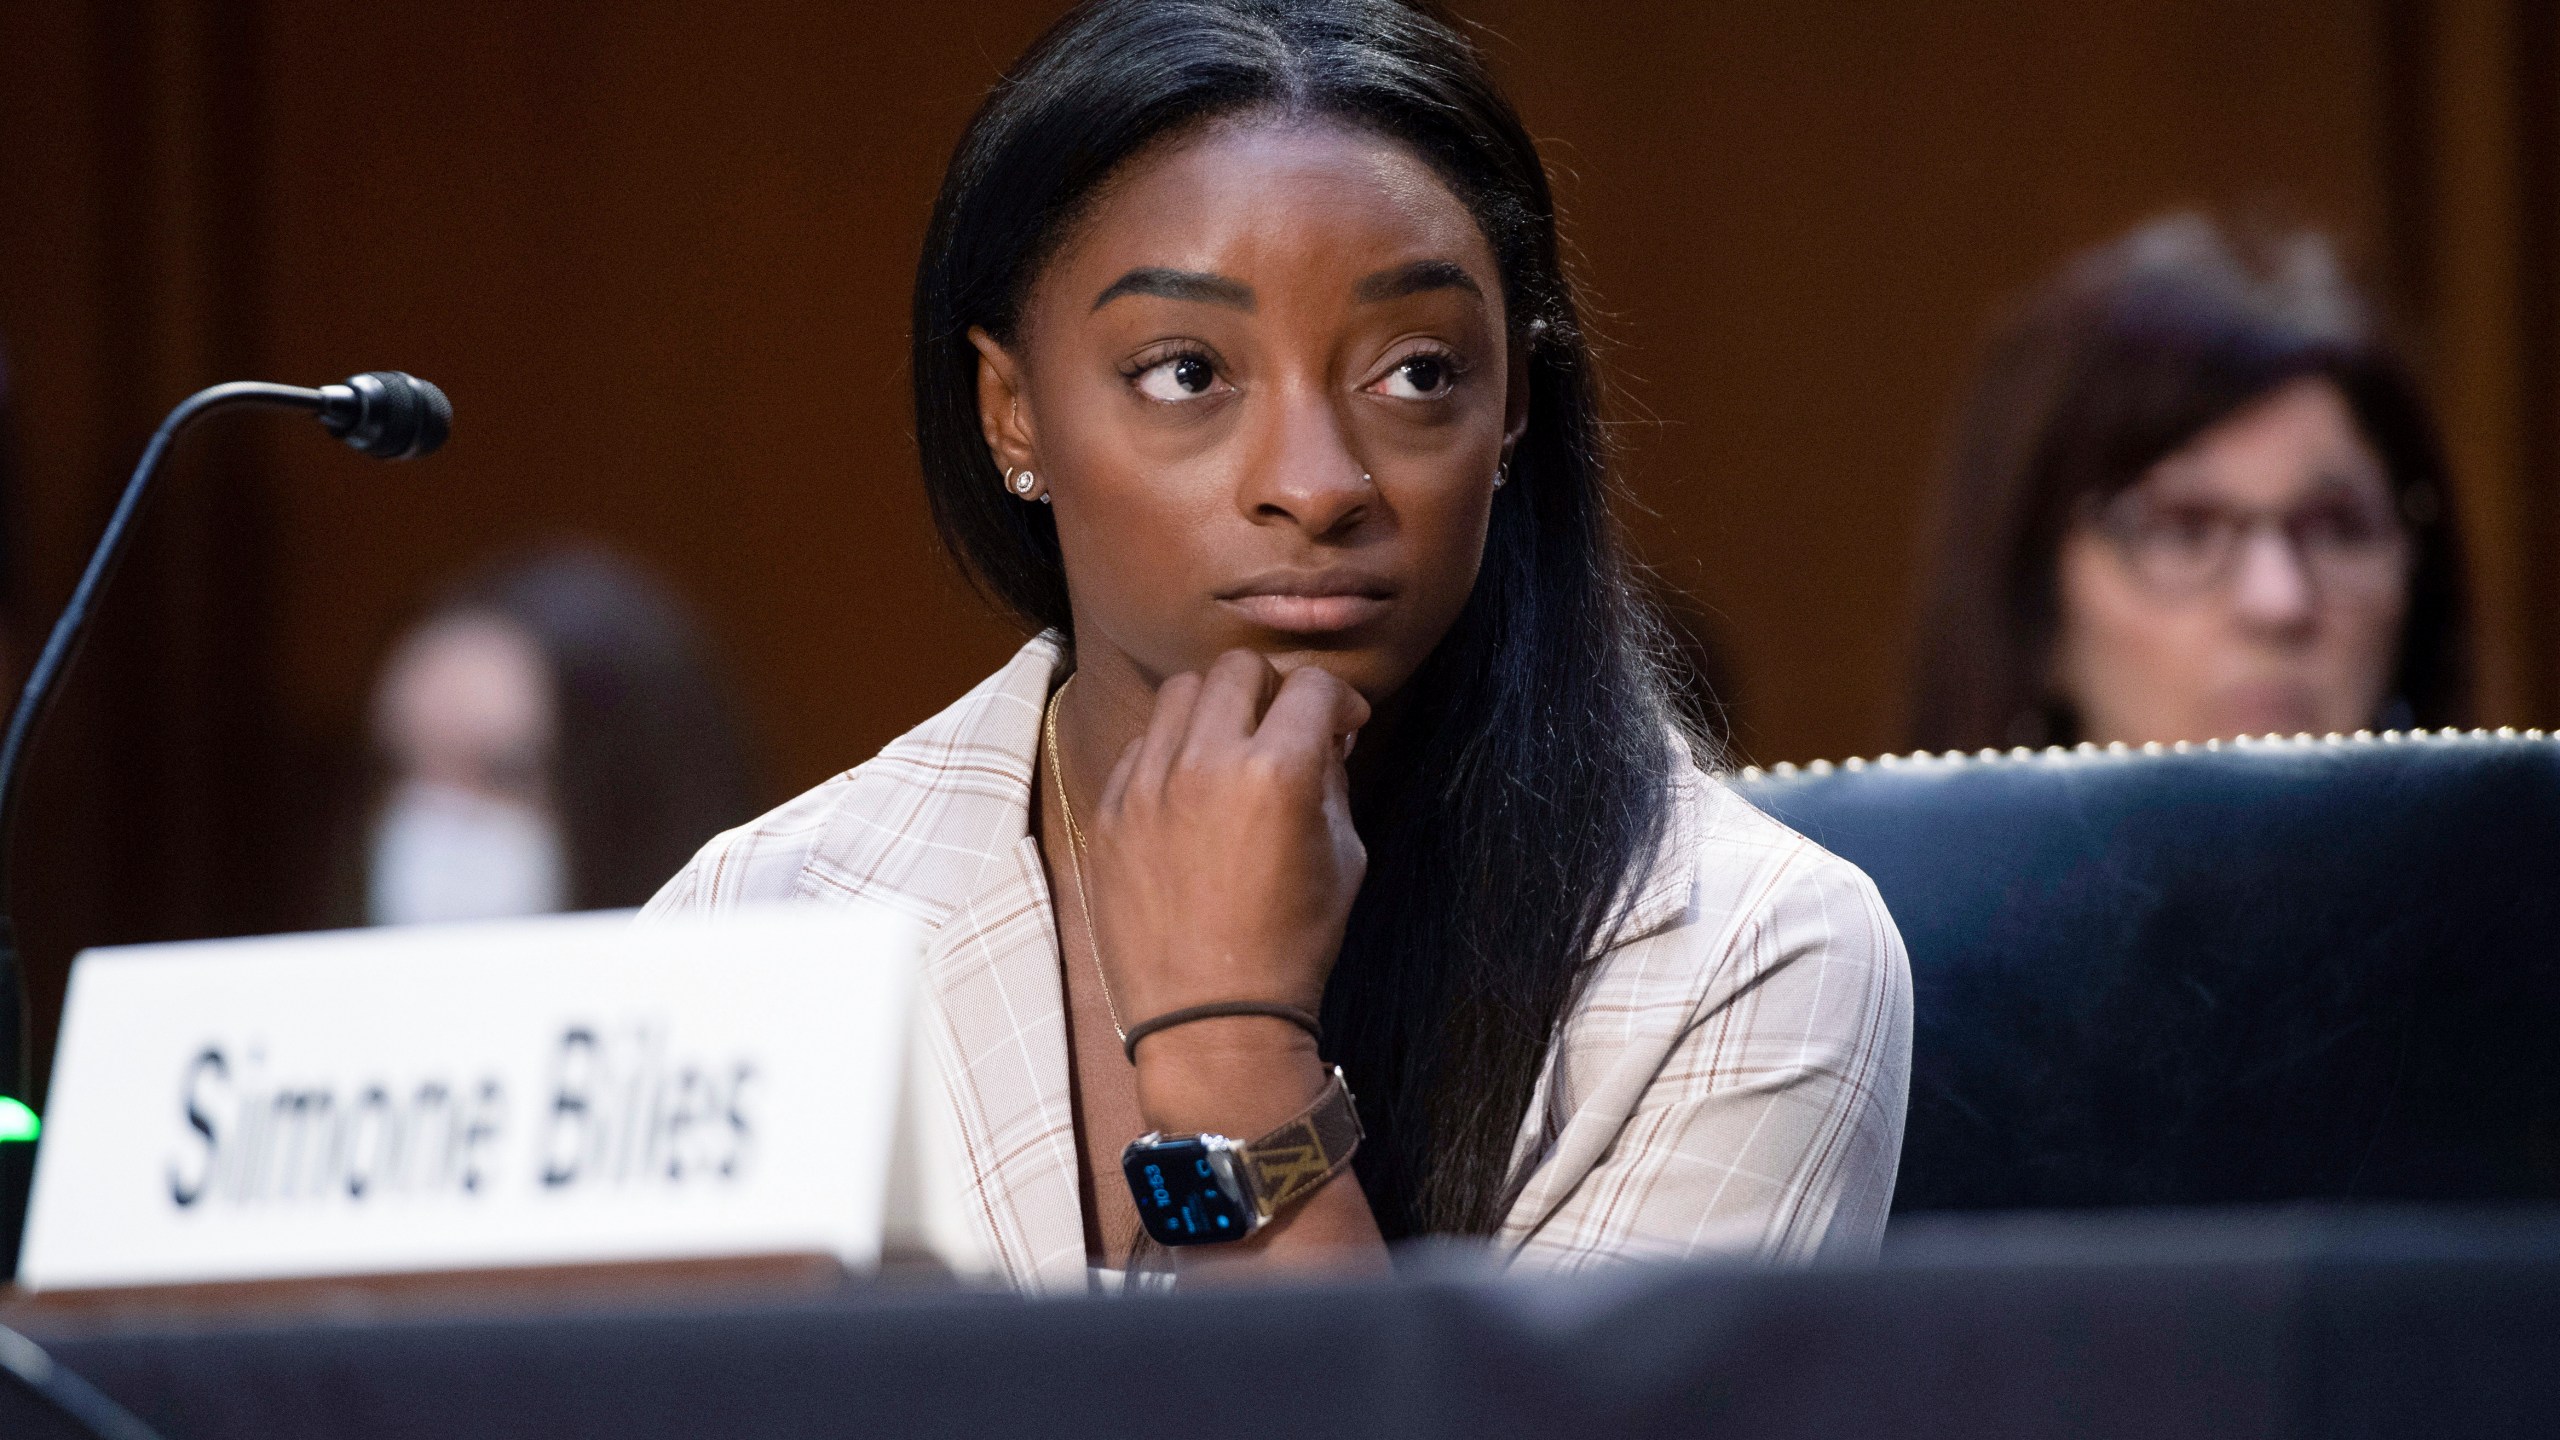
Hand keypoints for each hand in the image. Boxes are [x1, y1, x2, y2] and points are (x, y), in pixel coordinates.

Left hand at [1087, 650, 1368, 1044]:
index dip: (1339, 699)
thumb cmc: (1291, 946)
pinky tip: (1190, 790)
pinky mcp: (1109, 812)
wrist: (1212, 1022)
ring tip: (1232, 750)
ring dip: (1217, 708)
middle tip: (1285, 728)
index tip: (1342, 724)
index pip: (1311, 685)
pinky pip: (1141, 745)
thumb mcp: (1343, 858)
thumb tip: (1323, 734)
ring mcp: (1146, 786)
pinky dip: (1172, 750)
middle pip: (1238, 669)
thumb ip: (1332, 779)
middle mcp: (1204, 764)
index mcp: (1275, 773)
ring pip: (1181, 693)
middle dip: (1274, 689)